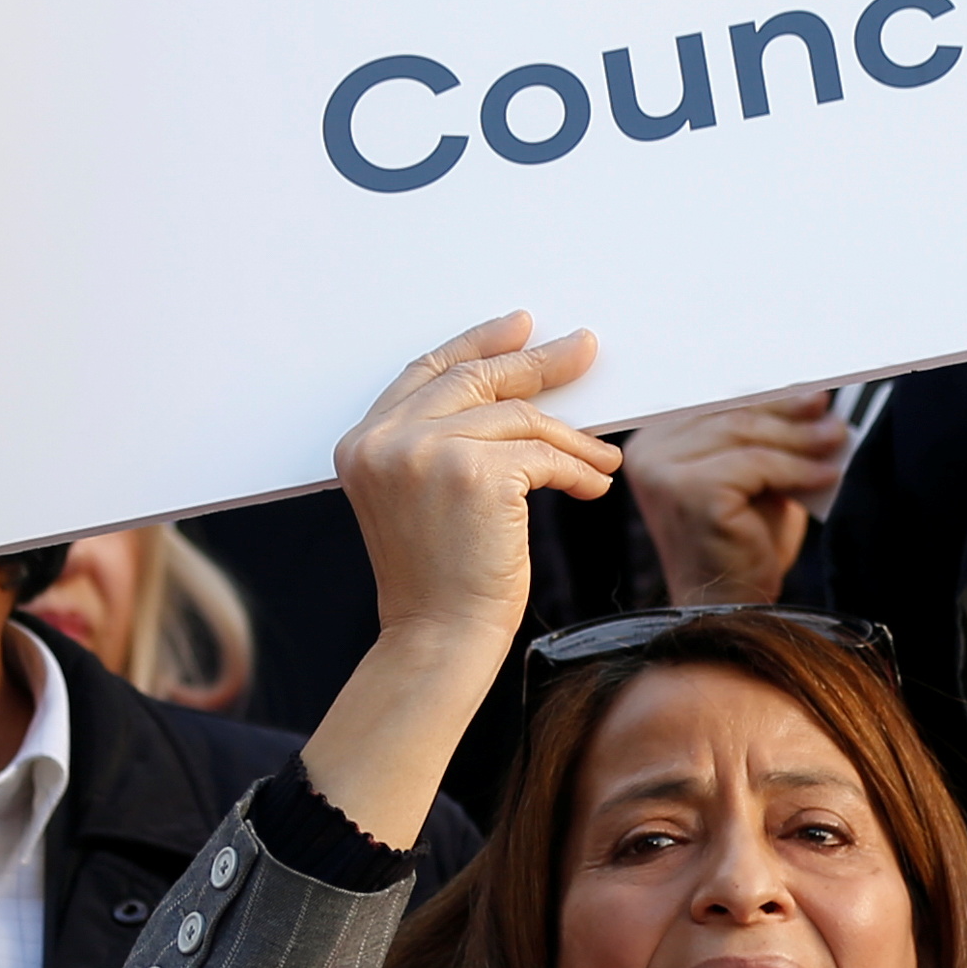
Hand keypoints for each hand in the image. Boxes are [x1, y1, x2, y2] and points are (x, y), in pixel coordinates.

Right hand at [302, 311, 614, 849]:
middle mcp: (387, 439)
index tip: (521, 326)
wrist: (437, 640)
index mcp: (364, 442)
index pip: (426, 372)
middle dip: (536, 362)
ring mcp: (427, 452)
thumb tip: (521, 397)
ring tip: (603, 459)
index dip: (477, 345)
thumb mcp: (425, 500)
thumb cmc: (438, 582)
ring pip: (519, 419)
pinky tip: (595, 483)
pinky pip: (543, 454)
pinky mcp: (475, 473)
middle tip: (584, 347)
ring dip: (571, 439)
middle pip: (475, 379)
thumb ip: (445, 443)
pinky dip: (576, 468)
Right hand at [621, 388, 851, 610]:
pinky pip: (755, 464)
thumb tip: (813, 400)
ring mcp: (663, 472)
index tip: (813, 395)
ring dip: (799, 438)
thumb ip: (767, 438)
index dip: (769, 397)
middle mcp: (648, 453)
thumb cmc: (740, 545)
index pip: (718, 404)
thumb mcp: (754, 478)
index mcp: (654, 442)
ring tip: (835, 441)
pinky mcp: (689, 492)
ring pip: (745, 435)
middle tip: (829, 413)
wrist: (729, 608)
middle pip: (731, 414)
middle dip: (788, 412)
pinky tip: (826, 475)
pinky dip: (797, 469)